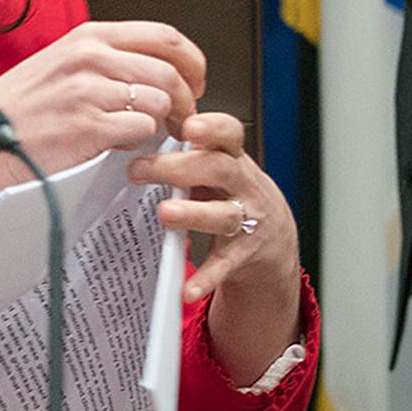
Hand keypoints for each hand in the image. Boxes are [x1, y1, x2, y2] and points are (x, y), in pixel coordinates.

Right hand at [0, 20, 205, 179]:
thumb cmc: (20, 105)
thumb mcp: (62, 59)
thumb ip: (105, 57)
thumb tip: (152, 66)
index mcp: (89, 36)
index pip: (164, 35)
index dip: (191, 60)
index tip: (196, 78)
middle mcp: (91, 58)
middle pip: (170, 72)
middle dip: (188, 98)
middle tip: (185, 115)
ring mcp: (90, 91)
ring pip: (160, 102)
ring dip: (166, 123)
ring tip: (155, 133)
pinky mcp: (88, 126)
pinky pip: (141, 131)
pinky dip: (142, 141)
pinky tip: (125, 143)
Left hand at [128, 111, 300, 384]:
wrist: (273, 234)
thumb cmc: (230, 189)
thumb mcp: (218, 162)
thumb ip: (188, 146)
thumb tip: (138, 122)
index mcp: (233, 156)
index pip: (229, 133)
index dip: (211, 127)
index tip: (187, 126)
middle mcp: (244, 185)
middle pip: (219, 170)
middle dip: (181, 168)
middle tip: (140, 169)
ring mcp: (246, 219)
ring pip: (223, 215)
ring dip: (194, 215)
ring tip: (165, 214)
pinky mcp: (241, 255)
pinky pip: (223, 265)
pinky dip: (206, 278)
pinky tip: (187, 289)